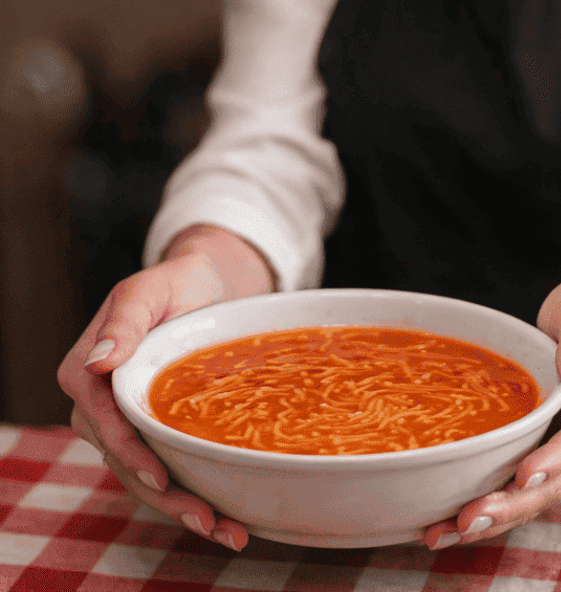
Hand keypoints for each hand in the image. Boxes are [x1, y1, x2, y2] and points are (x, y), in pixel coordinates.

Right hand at [58, 226, 274, 551]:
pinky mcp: (151, 433)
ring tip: (224, 530)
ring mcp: (123, 424)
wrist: (204, 285)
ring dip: (179, 508)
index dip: (129, 452)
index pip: (101, 420)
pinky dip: (189, 495)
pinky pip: (162, 470)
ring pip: (142, 476)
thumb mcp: (151, 288)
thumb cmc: (176, 282)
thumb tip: (96, 361)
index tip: (159, 477)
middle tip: (206, 518)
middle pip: (122, 459)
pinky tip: (223, 519)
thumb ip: (125, 321)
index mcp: (85, 371)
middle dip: (163, 494)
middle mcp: (97, 406)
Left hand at [421, 263, 560, 548]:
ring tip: (448, 531)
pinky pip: (528, 487)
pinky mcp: (554, 455)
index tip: (523, 475)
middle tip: (467, 519)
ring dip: (499, 516)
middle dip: (515, 503)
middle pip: (560, 479)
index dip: (554, 458)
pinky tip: (452, 521)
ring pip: (542, 493)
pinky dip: (495, 505)